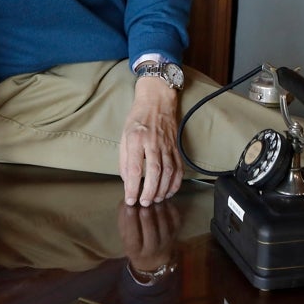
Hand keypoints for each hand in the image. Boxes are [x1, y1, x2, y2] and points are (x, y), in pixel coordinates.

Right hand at [117, 198, 181, 272]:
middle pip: (151, 233)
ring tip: (153, 198)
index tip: (129, 206)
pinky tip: (164, 200)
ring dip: (159, 210)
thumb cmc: (135, 242)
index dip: (131, 220)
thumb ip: (123, 219)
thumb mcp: (125, 235)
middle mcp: (152, 249)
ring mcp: (166, 242)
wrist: (154, 257)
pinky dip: (171, 209)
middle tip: (143, 202)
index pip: (133, 236)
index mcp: (136, 250)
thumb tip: (125, 200)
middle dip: (146, 217)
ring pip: (164, 226)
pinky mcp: (176, 233)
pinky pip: (176, 221)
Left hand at [119, 76, 182, 206]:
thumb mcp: (124, 136)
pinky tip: (170, 191)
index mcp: (136, 139)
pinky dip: (176, 182)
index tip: (130, 199)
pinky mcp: (176, 147)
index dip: (133, 187)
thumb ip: (125, 160)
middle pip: (154, 172)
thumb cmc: (137, 118)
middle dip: (149, 191)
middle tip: (144, 203)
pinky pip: (179, 167)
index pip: (135, 168)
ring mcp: (167, 145)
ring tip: (155, 199)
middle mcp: (153, 142)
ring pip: (168, 171)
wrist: (157, 101)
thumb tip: (128, 181)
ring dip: (163, 189)